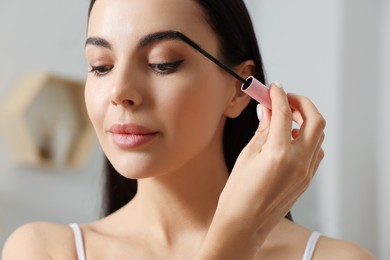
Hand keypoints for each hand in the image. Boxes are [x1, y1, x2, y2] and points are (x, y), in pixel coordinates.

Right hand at [197, 83, 325, 258]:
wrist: (244, 223)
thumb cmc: (238, 193)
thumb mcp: (247, 155)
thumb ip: (263, 130)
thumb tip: (268, 110)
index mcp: (279, 154)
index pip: (285, 113)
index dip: (279, 96)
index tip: (274, 88)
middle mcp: (298, 162)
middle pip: (315, 120)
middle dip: (302, 103)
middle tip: (285, 98)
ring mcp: (306, 172)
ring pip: (318, 135)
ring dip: (306, 120)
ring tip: (286, 118)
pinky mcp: (307, 180)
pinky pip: (315, 151)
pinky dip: (307, 138)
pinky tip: (291, 138)